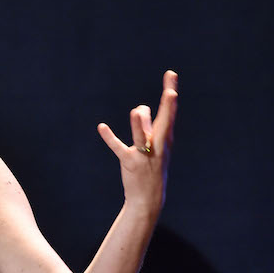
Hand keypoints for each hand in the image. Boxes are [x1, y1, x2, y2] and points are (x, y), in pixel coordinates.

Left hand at [97, 70, 178, 213]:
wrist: (149, 198)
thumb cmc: (152, 167)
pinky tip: (101, 127)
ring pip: (142, 136)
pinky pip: (119, 148)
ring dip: (139, 125)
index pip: (169, 112)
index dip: (170, 93)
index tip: (171, 74)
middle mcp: (158, 145)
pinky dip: (110, 137)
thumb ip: (146, 126)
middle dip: (168, 107)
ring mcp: (145, 155)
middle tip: (172, 92)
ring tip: (136, 112)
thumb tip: (140, 109)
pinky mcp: (130, 163)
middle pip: (165, 121)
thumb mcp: (153, 146)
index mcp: (165, 139)